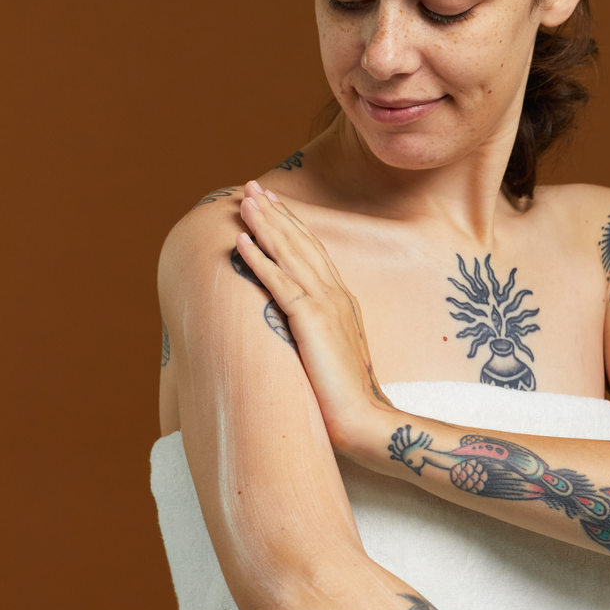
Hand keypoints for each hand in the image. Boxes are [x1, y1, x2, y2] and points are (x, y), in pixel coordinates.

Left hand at [234, 181, 393, 446]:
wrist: (366, 421)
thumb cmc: (348, 400)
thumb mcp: (332, 356)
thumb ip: (318, 336)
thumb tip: (299, 332)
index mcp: (342, 302)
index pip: (313, 253)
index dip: (292, 226)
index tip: (273, 205)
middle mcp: (336, 296)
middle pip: (301, 244)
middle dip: (276, 214)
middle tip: (253, 188)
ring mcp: (326, 306)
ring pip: (289, 254)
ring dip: (265, 225)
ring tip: (244, 202)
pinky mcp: (312, 321)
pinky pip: (280, 283)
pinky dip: (260, 259)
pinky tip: (242, 241)